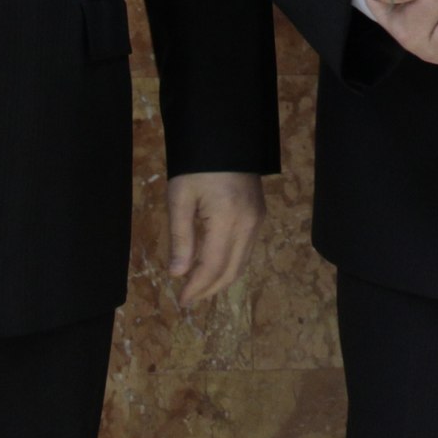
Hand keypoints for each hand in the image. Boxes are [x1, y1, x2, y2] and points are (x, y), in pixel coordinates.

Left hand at [165, 171, 265, 305]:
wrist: (224, 136)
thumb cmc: (196, 166)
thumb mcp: (180, 199)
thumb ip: (180, 238)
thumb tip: (178, 274)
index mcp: (227, 220)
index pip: (212, 266)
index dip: (197, 287)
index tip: (181, 301)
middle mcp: (249, 224)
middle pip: (231, 270)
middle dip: (209, 289)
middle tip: (188, 299)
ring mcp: (258, 219)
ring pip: (242, 262)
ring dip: (221, 279)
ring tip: (199, 287)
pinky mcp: (259, 214)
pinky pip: (246, 249)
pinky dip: (230, 263)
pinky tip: (214, 264)